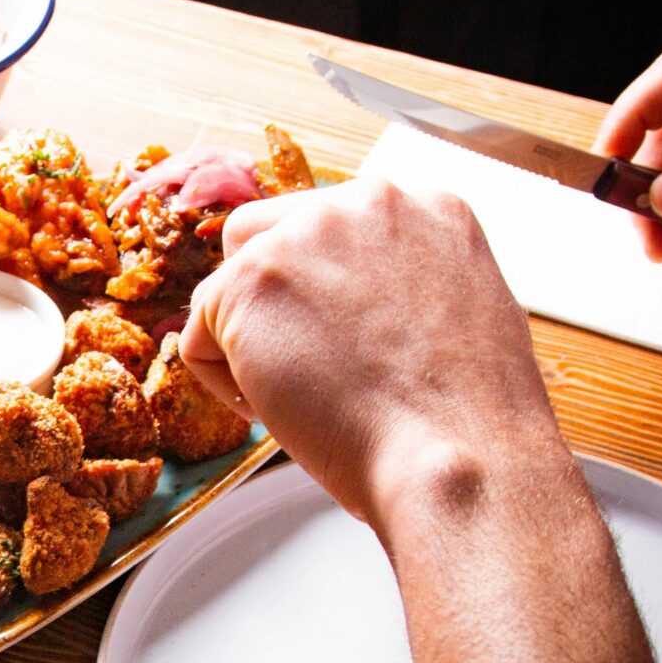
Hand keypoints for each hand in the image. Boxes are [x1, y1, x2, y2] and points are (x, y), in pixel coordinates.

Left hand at [186, 178, 565, 527]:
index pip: (332, 228)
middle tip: (305, 370)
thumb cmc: (462, 424)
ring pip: (229, 286)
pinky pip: (199, 334)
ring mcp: (306, 233)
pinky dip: (223, 383)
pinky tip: (277, 412)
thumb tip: (344, 302)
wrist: (457, 461)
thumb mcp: (455, 317)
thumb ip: (400, 285)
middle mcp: (368, 201)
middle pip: (267, 237)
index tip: (339, 347)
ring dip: (249, 346)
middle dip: (271, 307)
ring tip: (302, 398)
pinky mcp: (252, 281)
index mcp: (427, 207)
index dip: (321, 295)